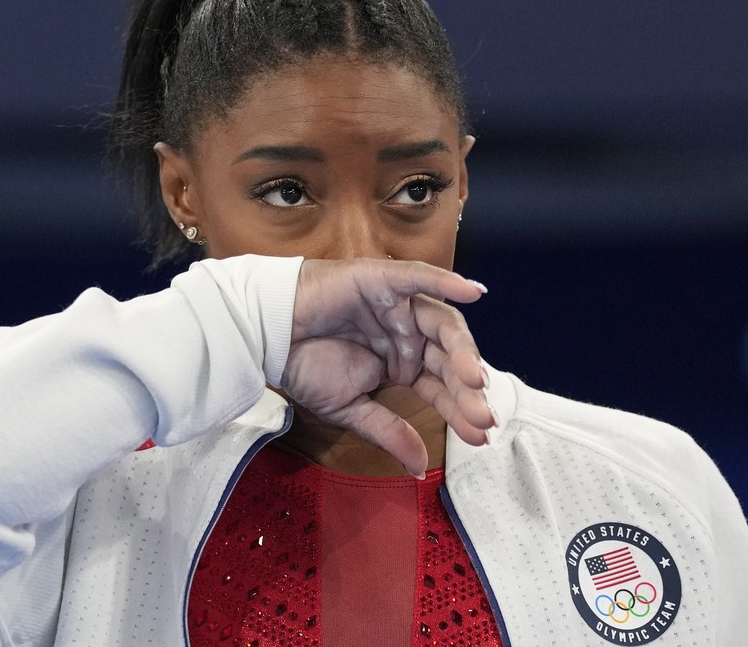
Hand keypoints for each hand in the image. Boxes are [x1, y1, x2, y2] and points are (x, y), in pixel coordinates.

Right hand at [281, 258, 493, 476]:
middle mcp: (406, 333)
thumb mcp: (351, 408)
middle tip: (482, 416)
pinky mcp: (381, 280)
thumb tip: (420, 469)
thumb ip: (389, 432)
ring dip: (463, 350)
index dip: (460, 409)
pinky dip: (447, 281)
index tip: (479, 437)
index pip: (440, 386)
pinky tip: (473, 291)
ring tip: (474, 379)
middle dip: (466, 389)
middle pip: (447, 358)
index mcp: (402, 362)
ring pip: (440, 323)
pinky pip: (419, 278)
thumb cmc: (304, 366)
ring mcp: (397, 305)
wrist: (265, 337)